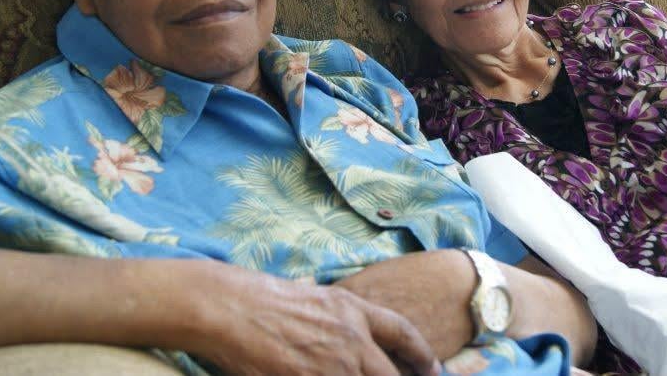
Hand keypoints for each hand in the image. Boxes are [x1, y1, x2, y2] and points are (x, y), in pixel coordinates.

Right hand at [198, 269, 440, 375]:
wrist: (232, 307)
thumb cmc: (265, 299)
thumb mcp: (317, 298)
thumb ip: (343, 320)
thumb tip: (355, 340)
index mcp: (353, 311)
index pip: (404, 332)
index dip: (423, 354)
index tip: (434, 369)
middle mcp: (350, 339)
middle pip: (391, 374)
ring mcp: (331, 365)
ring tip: (343, 374)